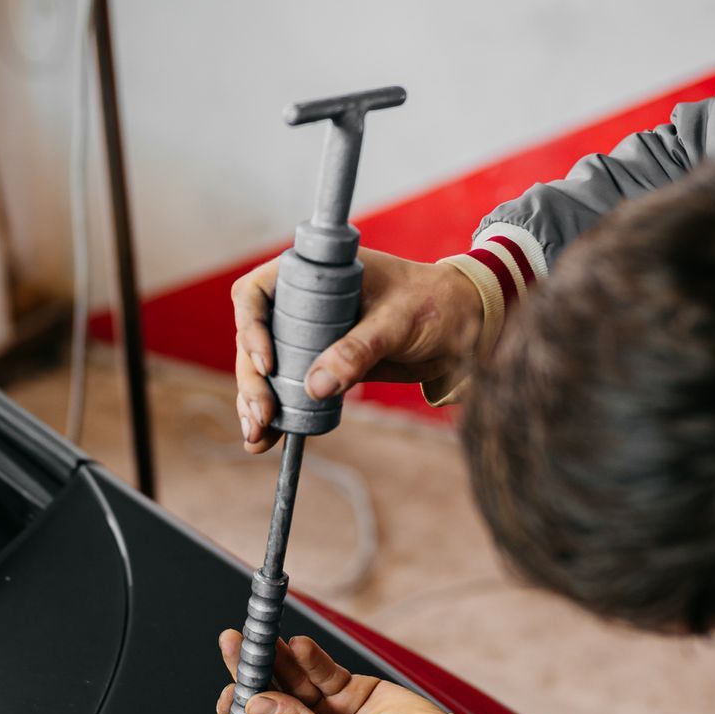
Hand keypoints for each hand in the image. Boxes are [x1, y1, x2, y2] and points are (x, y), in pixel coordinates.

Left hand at [215, 631, 445, 713]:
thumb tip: (257, 705)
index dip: (240, 713)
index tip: (231, 690)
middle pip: (268, 701)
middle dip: (250, 673)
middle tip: (234, 645)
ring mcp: (324, 713)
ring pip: (291, 680)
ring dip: (276, 657)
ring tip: (260, 635)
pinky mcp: (345, 691)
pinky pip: (321, 671)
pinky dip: (310, 658)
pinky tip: (297, 645)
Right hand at [233, 249, 480, 452]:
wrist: (463, 326)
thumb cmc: (433, 303)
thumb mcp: (397, 322)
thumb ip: (359, 350)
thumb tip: (315, 387)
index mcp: (314, 274)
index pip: (257, 293)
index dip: (251, 327)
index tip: (268, 363)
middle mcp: (302, 303)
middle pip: (254, 339)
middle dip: (252, 380)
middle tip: (263, 414)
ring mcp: (308, 335)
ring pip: (264, 369)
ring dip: (254, 402)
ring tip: (256, 437)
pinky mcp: (321, 364)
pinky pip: (288, 388)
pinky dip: (277, 413)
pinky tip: (265, 439)